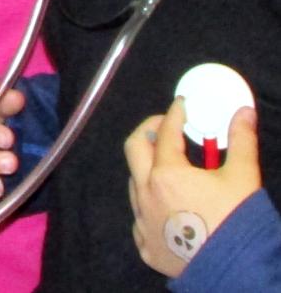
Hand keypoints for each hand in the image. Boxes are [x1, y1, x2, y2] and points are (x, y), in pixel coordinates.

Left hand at [125, 99, 261, 276]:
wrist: (238, 271)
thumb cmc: (238, 221)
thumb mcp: (243, 176)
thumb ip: (240, 140)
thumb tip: (243, 111)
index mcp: (166, 174)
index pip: (164, 134)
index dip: (173, 115)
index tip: (180, 106)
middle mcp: (146, 195)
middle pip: (134, 149)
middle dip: (148, 131)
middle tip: (165, 126)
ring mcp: (142, 222)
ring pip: (135, 184)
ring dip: (148, 170)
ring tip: (169, 166)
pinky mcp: (146, 246)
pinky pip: (140, 218)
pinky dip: (151, 205)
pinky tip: (167, 205)